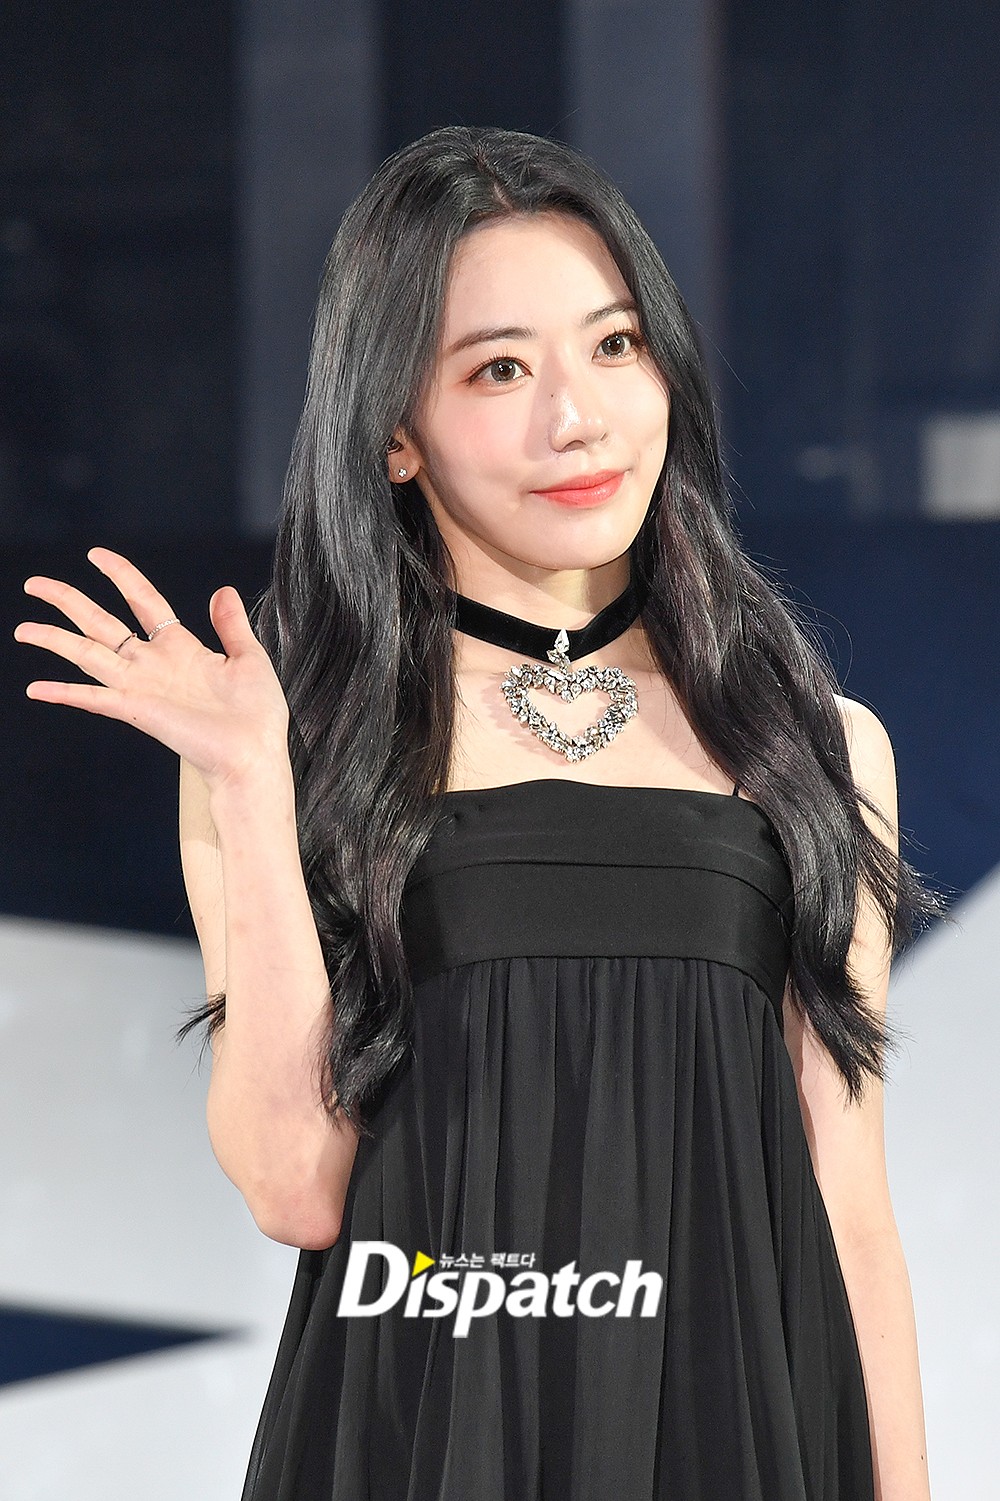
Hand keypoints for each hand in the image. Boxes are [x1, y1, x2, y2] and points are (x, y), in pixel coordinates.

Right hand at [14, 547, 290, 790]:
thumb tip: (222, 590)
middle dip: (67, 600)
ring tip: (23, 628)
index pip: (142, 600)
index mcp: (180, 648)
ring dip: (54, 640)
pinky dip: (65, 693)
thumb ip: (231, 625)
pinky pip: (94, 698)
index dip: (120, 575)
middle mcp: (154, 664)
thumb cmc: (257, 716)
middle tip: (34, 584)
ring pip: (88, 654)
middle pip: (101, 622)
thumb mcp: (249, 658)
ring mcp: (142, 687)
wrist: (255, 756)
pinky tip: (36, 688)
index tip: (96, 555)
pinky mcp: (139, 710)